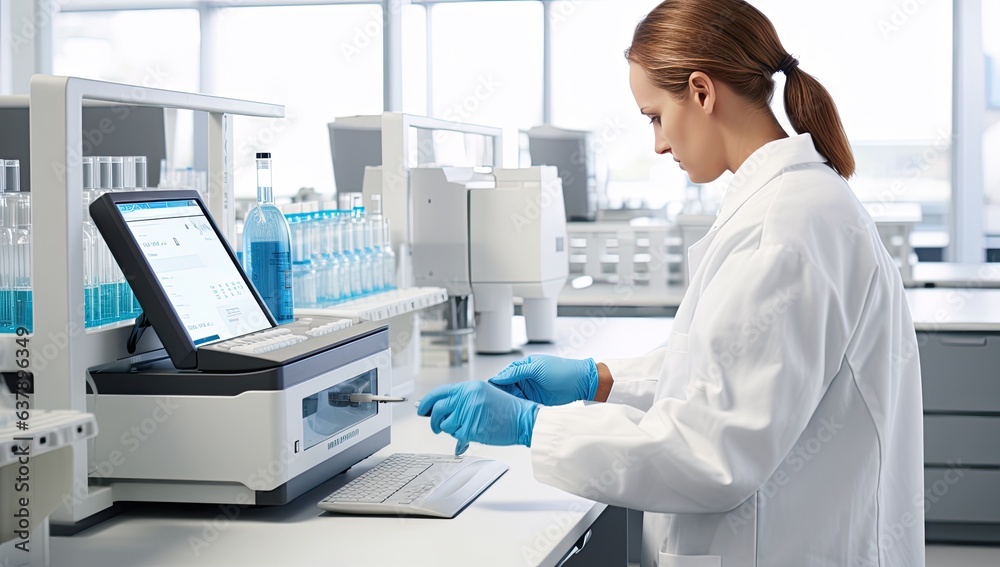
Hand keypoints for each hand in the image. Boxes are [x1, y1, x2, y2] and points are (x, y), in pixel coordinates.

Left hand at [416, 381, 538, 454]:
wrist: (523, 419)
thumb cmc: (507, 410)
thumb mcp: (483, 395)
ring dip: (451, 431)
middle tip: (436, 426)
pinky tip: (472, 434)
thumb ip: (463, 399)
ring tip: (465, 429)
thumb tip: (442, 408)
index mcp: (469, 387)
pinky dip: (462, 439)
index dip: (427, 402)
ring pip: (446, 425)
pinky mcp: (472, 428)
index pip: (439, 392)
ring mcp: (468, 413)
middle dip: (434, 421)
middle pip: (438, 409)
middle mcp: (467, 398)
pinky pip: (457, 436)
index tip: (422, 409)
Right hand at [488, 355, 597, 405]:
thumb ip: (517, 372)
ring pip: (513, 395)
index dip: (497, 380)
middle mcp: (526, 377)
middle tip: (491, 400)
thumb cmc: (563, 371)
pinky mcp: (535, 399)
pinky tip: (510, 410)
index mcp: (525, 366)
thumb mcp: (536, 368)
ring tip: (498, 406)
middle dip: (500, 392)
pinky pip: (521, 403)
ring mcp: (530, 389)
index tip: (488, 387)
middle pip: (507, 386)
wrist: (580, 383)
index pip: (506, 373)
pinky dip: (515, 406)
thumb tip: (500, 376)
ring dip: (507, 400)